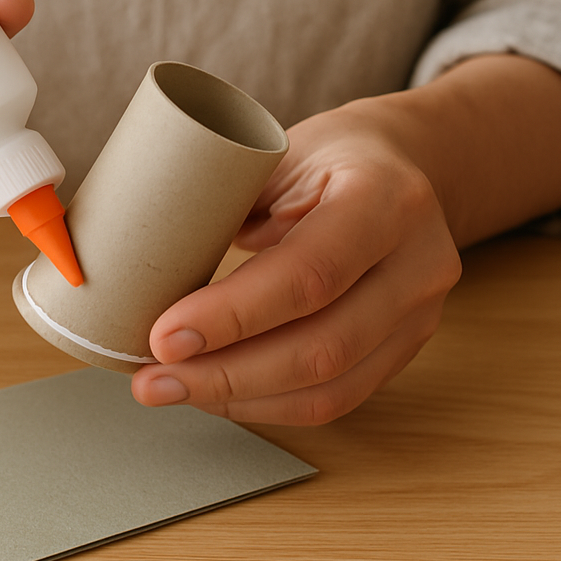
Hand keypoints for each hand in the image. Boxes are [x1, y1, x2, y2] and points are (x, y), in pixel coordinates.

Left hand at [130, 52, 560, 425]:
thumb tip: (141, 267)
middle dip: (225, 374)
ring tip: (171, 389)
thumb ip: (224, 206)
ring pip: (331, 387)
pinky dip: (268, 405)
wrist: (404, 166)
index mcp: (384, 198)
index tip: (164, 336)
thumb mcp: (276, 156)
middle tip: (153, 378)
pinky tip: (218, 395)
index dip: (232, 316)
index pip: (310, 273)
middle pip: (323, 347)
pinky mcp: (404, 348)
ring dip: (239, 399)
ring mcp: (418, 313)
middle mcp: (417, 262)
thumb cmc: (328, 156)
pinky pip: (338, 398)